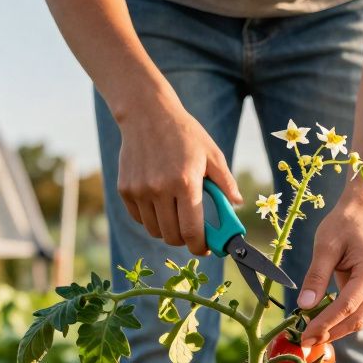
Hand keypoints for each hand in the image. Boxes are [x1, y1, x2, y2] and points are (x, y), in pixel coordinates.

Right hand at [115, 98, 240, 254]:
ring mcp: (140, 190)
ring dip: (168, 230)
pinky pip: (140, 219)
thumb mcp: (211, 154)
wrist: (147, 114)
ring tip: (176, 214)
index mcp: (185, 182)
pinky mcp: (125, 189)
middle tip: (193, 231)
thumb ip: (225, 182)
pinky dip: (151, 219)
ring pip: (155, 230)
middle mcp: (160, 189)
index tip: (205, 248)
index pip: (192, 231)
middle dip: (185, 240)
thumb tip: (237, 204)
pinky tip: (160, 203)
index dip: (200, 246)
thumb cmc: (184, 133)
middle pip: (172, 236)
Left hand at [298, 201, 362, 345]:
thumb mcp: (325, 246)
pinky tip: (324, 324)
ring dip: (337, 329)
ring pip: (361, 318)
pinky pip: (361, 310)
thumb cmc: (343, 224)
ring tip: (312, 336)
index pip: (347, 305)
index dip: (325, 323)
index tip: (305, 335)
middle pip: (357, 318)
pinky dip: (343, 320)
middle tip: (305, 342)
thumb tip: (304, 306)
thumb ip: (316, 277)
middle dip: (331, 332)